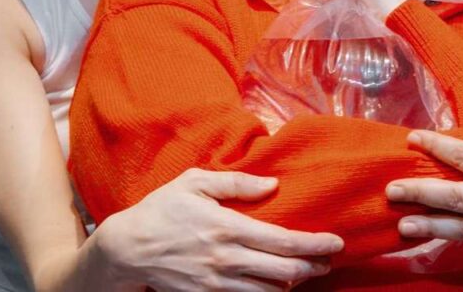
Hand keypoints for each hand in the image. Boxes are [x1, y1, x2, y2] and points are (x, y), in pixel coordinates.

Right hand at [97, 168, 343, 290]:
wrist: (127, 249)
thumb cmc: (163, 208)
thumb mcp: (196, 182)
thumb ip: (237, 183)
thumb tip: (273, 184)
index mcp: (227, 227)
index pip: (281, 240)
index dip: (313, 244)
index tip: (335, 242)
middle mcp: (226, 259)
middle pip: (282, 271)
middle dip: (313, 267)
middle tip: (331, 260)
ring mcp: (216, 283)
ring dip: (293, 284)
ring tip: (310, 272)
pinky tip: (278, 286)